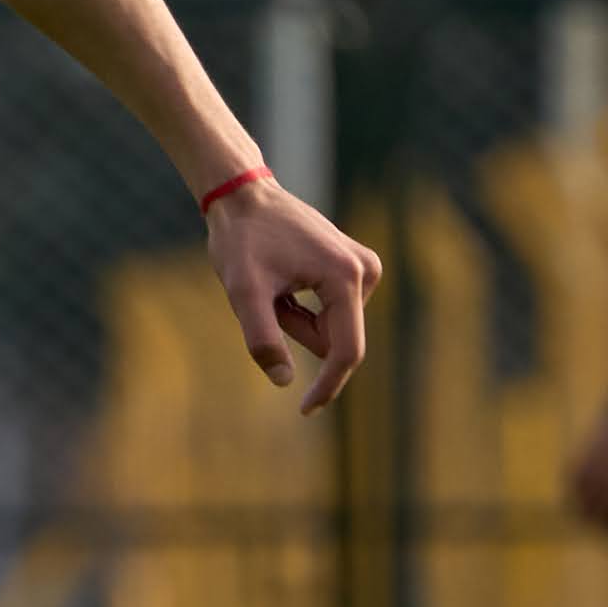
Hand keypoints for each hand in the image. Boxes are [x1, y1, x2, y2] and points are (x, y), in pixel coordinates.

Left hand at [204, 179, 381, 415]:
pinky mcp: (356, 267)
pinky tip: (284, 277)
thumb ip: (263, 338)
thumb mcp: (243, 292)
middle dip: (296, 331)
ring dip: (297, 318)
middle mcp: (366, 271)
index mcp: (346, 277)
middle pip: (334, 339)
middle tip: (265, 296)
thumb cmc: (242, 240)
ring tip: (274, 281)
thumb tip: (284, 380)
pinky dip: (303, 307)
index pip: (347, 350)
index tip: (305, 410)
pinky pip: (331, 312)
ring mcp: (364, 267)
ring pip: (330, 328)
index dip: (328, 386)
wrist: (244, 196)